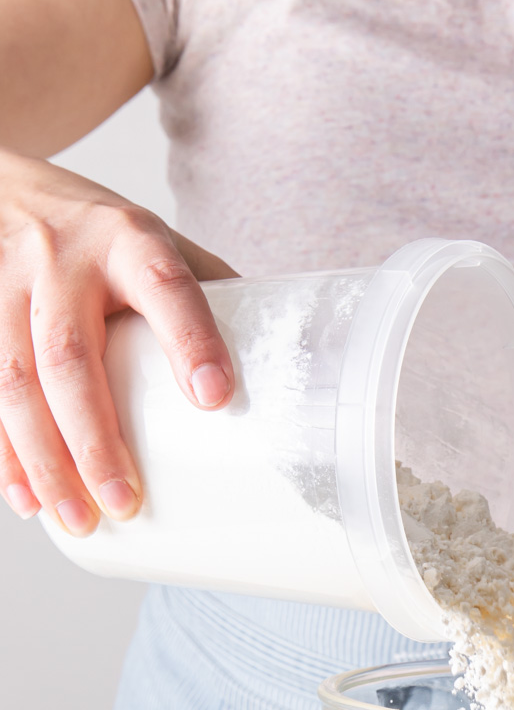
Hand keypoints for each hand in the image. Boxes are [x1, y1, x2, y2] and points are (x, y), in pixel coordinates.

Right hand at [0, 150, 236, 534]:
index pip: (165, 286)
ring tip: (78, 518)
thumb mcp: (164, 246)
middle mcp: (61, 261)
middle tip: (126, 501)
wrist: (10, 190)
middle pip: (69, 355)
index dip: (189, 339)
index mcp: (129, 240)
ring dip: (43, 459)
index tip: (214, 399)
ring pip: (12, 379)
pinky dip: (3, 453)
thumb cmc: (108, 237)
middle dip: (94, 438)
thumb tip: (288, 379)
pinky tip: (27, 501)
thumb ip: (213, 301)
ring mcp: (7, 288)